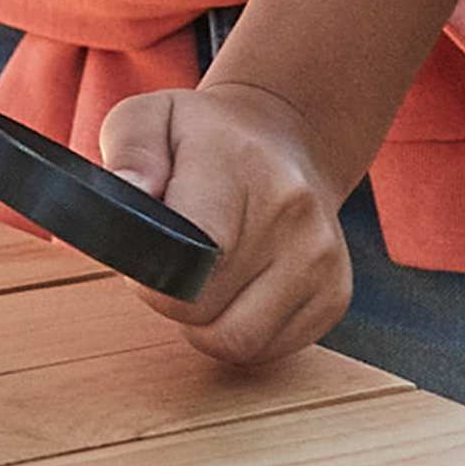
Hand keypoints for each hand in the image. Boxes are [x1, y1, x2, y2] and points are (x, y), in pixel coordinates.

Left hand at [96, 78, 354, 369]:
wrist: (285, 138)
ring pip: (236, 342)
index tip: (147, 255)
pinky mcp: (335, 296)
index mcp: (241, 163)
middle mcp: (293, 211)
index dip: (152, 274)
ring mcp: (321, 257)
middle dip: (172, 296)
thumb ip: (130, 151)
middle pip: (204, 309)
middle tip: (173, 256)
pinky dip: (240, 329)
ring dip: (206, 321)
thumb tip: (132, 189)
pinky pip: (265, 350)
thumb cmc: (204, 135)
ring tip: (203, 273)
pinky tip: (237, 286)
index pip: (191, 258)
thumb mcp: (150, 114)